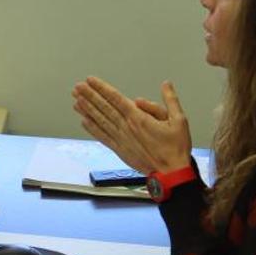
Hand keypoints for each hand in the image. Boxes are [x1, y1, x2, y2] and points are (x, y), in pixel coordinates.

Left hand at [72, 76, 192, 173]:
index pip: (116, 98)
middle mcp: (126, 127)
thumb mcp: (179, 120)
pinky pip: (103, 136)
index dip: (102, 88)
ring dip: (87, 109)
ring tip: (76, 100)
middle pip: (104, 107)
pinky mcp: (120, 150)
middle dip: (90, 95)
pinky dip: (92, 128)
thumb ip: (170, 100)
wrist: (171, 174)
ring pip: (100, 120)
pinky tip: (84, 121)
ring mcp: (121, 139)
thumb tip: (165, 85)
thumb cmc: (175, 148)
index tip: (91, 80)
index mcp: (138, 118)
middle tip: (78, 87)